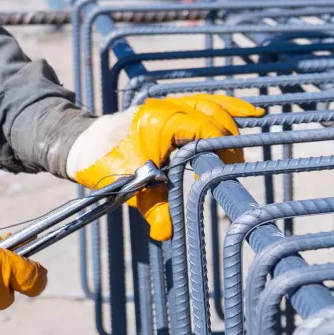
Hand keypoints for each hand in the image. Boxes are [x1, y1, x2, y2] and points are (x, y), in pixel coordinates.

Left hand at [66, 94, 264, 240]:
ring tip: (245, 144)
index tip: (228, 171)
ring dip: (230, 124)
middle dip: (228, 141)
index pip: (203, 129)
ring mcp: (170, 104)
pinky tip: (249, 114)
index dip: (220, 150)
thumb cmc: (106, 165)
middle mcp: (167, 107)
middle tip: (235, 167)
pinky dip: (227, 107)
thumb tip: (167, 233)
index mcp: (158, 122)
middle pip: (213, 116)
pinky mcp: (173, 107)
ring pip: (212, 105)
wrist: (84, 145)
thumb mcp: (131, 190)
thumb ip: (154, 209)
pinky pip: (205, 102)